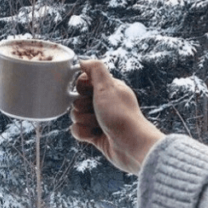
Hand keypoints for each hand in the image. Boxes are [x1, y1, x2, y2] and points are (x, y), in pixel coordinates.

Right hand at [70, 60, 164, 174]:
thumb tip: (83, 61)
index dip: (81, 87)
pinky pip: (77, 130)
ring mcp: (99, 120)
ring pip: (75, 116)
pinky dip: (83, 133)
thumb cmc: (121, 115)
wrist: (131, 146)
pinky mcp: (95, 135)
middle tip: (97, 110)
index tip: (90, 92)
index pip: (83, 82)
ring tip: (98, 125)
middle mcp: (104, 103)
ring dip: (84, 121)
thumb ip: (95, 69)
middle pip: (77, 100)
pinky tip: (94, 135)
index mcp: (109, 89)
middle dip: (82, 106)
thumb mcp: (108, 87)